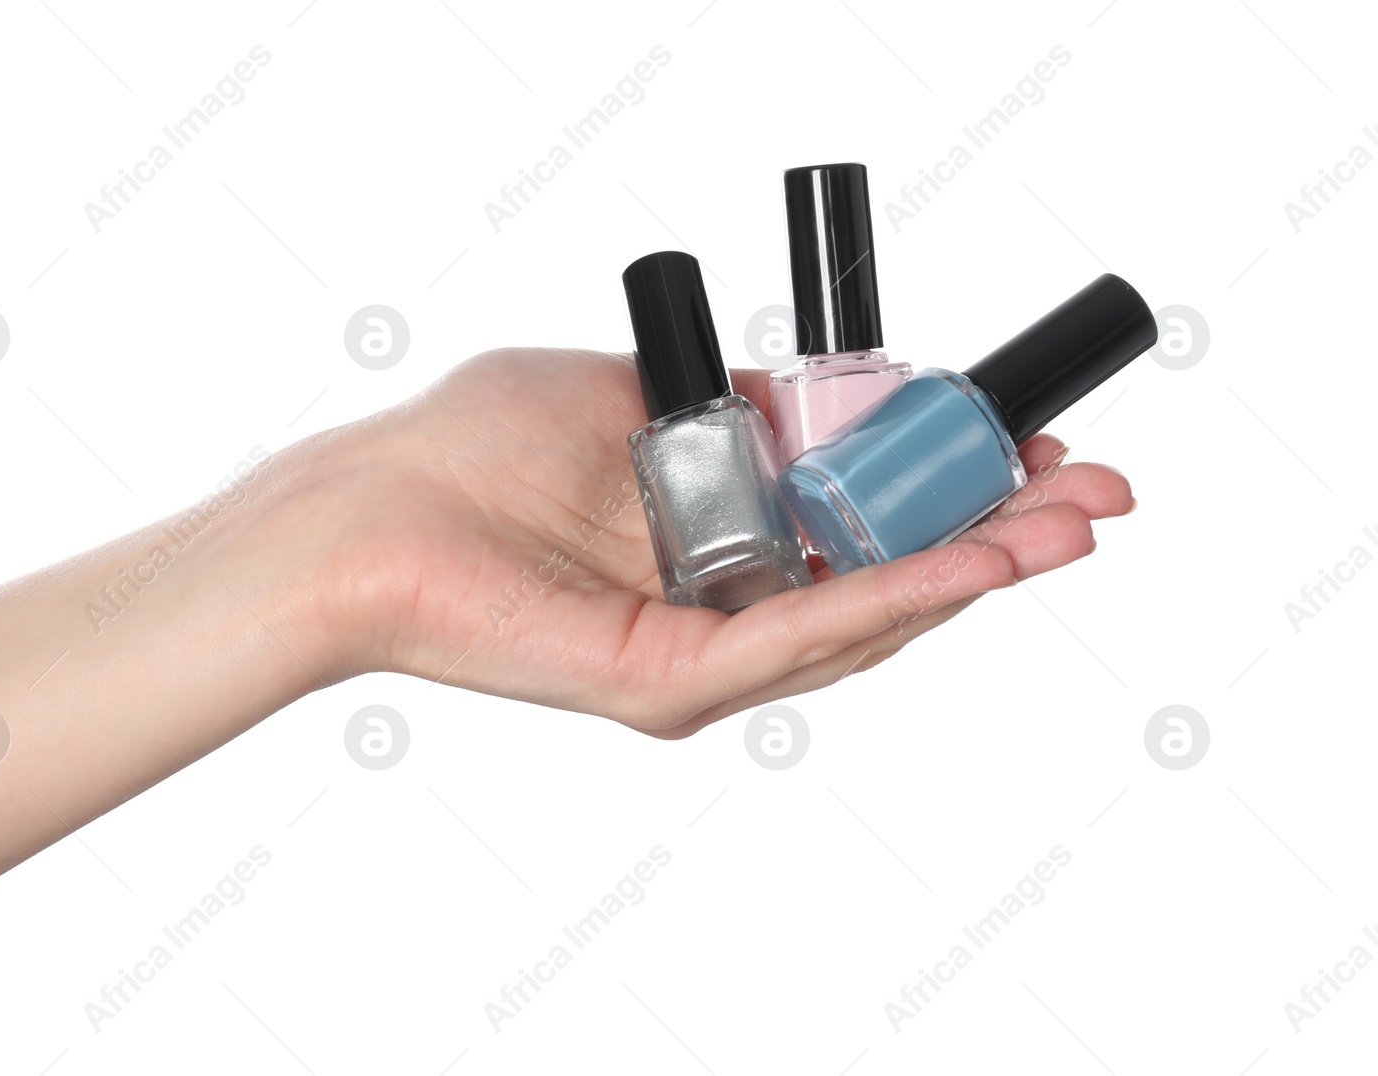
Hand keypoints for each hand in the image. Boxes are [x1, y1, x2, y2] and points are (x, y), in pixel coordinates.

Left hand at [261, 348, 1133, 735]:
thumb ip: (732, 410)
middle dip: (999, 540)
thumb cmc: (472, 448)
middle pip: (885, 584)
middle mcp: (719, 613)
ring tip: (1065, 525)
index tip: (1025, 450)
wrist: (370, 505)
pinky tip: (976, 559)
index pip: (859, 533)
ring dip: (975, 569)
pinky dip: (897, 595)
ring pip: (865, 619)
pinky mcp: (669, 681)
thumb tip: (816, 397)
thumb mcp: (633, 398)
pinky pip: (802, 638)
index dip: (950, 495)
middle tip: (1094, 498)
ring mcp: (699, 660)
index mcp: (716, 549)